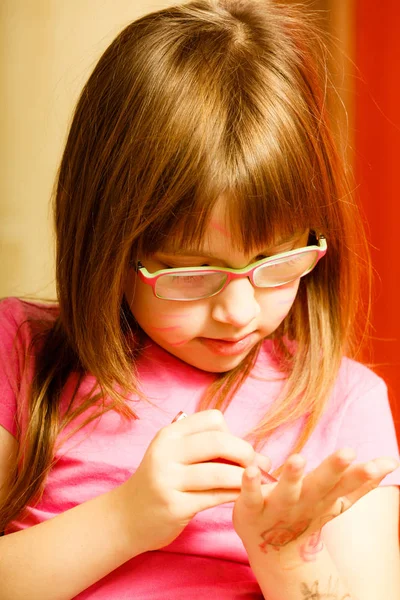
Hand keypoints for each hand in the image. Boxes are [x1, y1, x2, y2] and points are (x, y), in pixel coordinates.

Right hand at [117, 410, 269, 553]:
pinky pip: (215, 497)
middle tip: (256, 467)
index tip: (238, 451)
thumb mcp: (175, 456)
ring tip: (253, 483)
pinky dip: (234, 495)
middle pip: (219, 442)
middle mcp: (166, 452)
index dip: (232, 433)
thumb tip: (262, 457)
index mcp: (169, 434)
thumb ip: (211, 451)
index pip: (213, 419)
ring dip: (244, 478)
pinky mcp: (175, 506)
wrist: (127, 517)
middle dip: (245, 453)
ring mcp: (168, 479)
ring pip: (219, 472)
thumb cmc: (162, 482)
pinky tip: (241, 496)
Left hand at [232, 449, 398, 562]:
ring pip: (286, 491)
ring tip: (298, 458)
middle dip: (333, 468)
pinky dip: (250, 484)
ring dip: (292, 475)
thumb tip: (392, 461)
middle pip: (321, 484)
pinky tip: (250, 469)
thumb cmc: (307, 512)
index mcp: (324, 497)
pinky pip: (250, 495)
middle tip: (347, 452)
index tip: (379, 462)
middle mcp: (304, 501)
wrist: (274, 547)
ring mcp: (278, 506)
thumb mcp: (336, 499)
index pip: (346, 484)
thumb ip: (362, 481)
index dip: (362, 475)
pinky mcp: (251, 508)